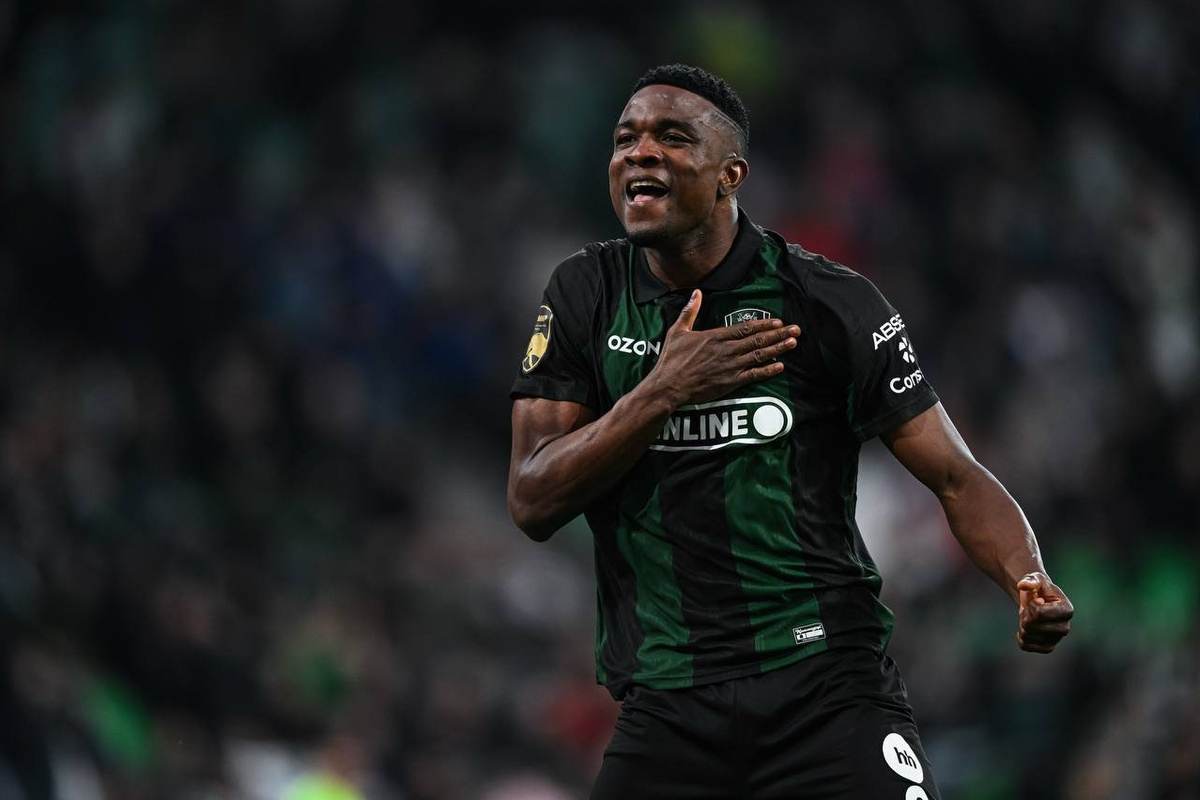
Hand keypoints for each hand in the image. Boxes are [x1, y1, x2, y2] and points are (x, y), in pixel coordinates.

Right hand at [650, 290, 799, 405]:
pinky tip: (780, 366)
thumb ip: (690, 311)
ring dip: (777, 349)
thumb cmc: (671, 360)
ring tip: (792, 344)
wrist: (668, 386)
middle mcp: (727, 350)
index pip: (745, 328)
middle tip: (796, 330)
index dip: (764, 324)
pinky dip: (767, 371)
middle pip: (757, 340)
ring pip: (759, 356)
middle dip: (778, 334)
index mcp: (715, 337)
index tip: (778, 321)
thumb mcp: (677, 331)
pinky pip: (753, 375)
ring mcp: (730, 367)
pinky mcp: (730, 382)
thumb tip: (696, 293)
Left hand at [1016, 572, 1072, 653]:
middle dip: (1025, 615)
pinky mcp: (1047, 647)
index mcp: (1067, 610)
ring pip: (1026, 636)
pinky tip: (1026, 629)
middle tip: (1031, 610)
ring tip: (1030, 617)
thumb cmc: (1039, 589)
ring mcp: (1057, 639)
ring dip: (1022, 624)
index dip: (1031, 606)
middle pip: (1031, 626)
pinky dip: (1020, 637)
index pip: (1039, 614)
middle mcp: (1065, 627)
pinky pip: (1025, 646)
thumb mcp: (1035, 579)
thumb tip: (1023, 585)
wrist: (1037, 600)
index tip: (1037, 600)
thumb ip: (1030, 580)